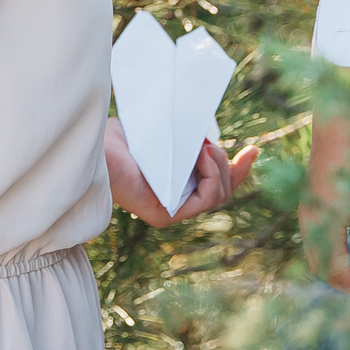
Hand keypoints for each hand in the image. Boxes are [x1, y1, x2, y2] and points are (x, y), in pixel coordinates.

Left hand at [106, 118, 257, 227]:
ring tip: (202, 148)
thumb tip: (209, 135)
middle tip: (210, 145)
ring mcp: (170, 211)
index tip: (254, 151)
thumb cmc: (120, 137)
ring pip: (218, 195)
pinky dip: (212, 176)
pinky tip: (202, 157)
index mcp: (174, 184)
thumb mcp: (165, 134)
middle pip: (222, 191)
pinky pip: (206, 199)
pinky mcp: (164, 215)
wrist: (95, 146)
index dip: (238, 170)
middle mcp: (173, 201)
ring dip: (219, 166)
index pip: (215, 185)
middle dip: (229, 166)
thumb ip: (187, 139)